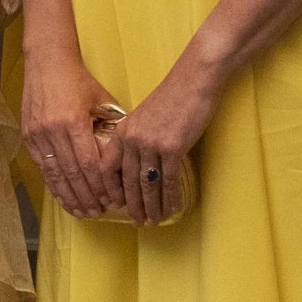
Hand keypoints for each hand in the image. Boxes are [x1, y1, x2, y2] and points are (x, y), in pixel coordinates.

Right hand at [21, 46, 118, 218]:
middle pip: (72, 174)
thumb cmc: (78, 79)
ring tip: (82, 212)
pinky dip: (54, 184)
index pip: (89, 163)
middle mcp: (53, 130)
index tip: (112, 199)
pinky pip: (42, 166)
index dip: (101, 185)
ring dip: (69, 196)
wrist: (47, 61)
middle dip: (87, 197)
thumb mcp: (101, 99)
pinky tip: (63, 196)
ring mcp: (38, 133)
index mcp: (74, 121)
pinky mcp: (28, 134)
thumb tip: (126, 151)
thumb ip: (112, 125)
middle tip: (98, 212)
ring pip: (55, 174)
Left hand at [98, 52, 222, 224]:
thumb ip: (137, 136)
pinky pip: (169, 181)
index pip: (108, 167)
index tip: (115, 204)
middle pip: (128, 181)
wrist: (194, 80)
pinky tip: (172, 209)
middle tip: (138, 221)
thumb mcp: (145, 115)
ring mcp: (151, 144)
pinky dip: (170, 198)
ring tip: (154, 221)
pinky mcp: (172, 148)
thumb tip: (138, 160)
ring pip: (147, 185)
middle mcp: (132, 139)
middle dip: (133, 205)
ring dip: (151, 207)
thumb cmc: (173, 96)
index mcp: (122, 130)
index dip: (111, 189)